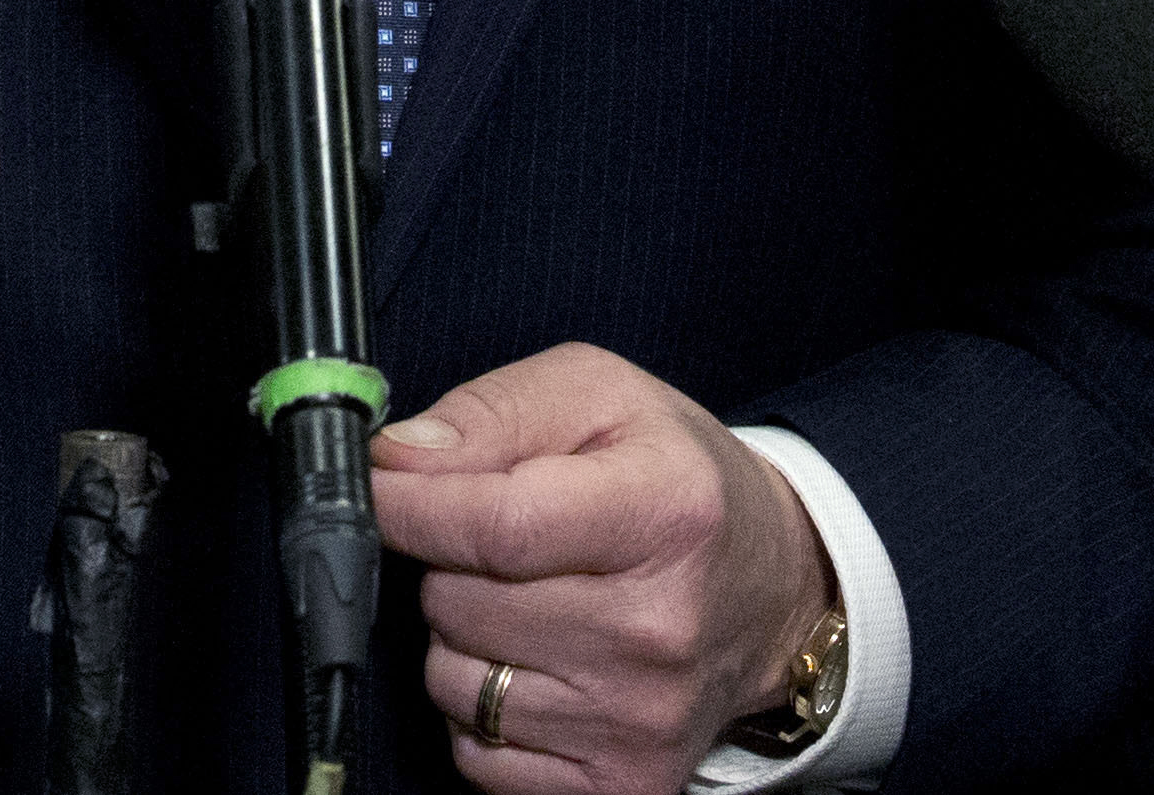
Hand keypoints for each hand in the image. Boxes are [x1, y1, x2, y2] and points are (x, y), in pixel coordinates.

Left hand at [371, 343, 837, 789]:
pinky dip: (484, 709)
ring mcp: (639, 717)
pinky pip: (478, 752)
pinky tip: (538, 666)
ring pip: (454, 680)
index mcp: (664, 512)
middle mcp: (657, 626)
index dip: (410, 506)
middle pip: (458, 602)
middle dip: (449, 562)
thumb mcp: (600, 396)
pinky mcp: (621, 782)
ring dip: (463, 637)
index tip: (380, 489)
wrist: (773, 591)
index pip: (495, 524)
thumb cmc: (677, 482)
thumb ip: (491, 412)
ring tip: (527, 602)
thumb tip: (397, 461)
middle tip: (504, 542)